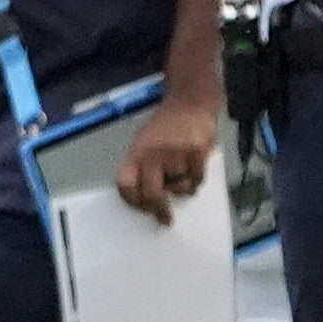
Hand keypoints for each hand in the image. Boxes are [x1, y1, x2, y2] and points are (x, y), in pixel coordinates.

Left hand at [116, 95, 216, 224]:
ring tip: (182, 171)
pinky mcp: (196, 154)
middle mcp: (153, 155)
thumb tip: (145, 196)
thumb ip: (143, 166)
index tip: (141, 208)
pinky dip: (196, 180)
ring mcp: (175, 155)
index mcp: (136, 152)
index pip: (125, 184)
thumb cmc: (166, 124)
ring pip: (179, 188)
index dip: (132, 201)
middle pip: (152, 194)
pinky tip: (194, 167)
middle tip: (165, 219)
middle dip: (159, 210)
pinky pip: (197, 181)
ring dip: (182, 187)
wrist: (190, 102)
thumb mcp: (145, 142)